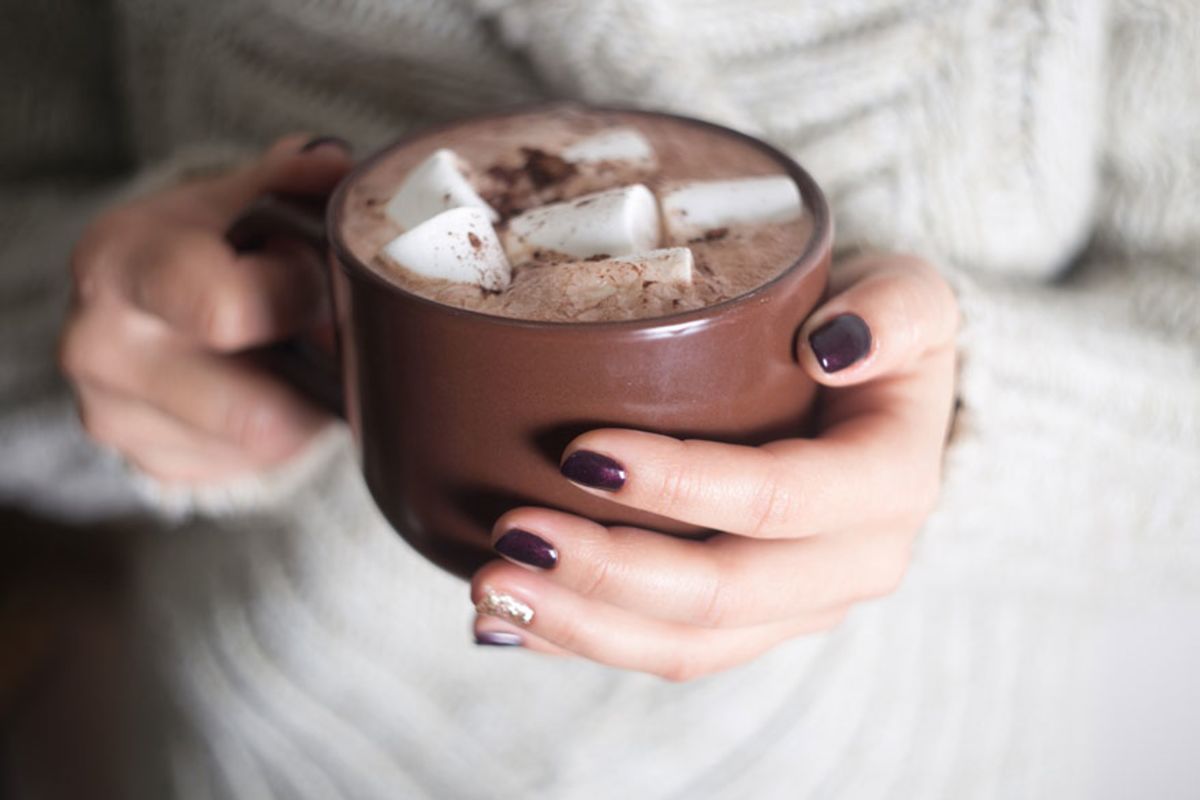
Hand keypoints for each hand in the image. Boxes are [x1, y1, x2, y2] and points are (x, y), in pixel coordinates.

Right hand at [59, 135, 352, 482]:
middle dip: (316, 374)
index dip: (300, 297)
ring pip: (263, 445)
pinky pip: (248, 467)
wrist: (144, 300)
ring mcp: (115, 414)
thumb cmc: (204, 244)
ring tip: (299, 358)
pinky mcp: (148, 461)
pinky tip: (268, 388)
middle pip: (254, 409)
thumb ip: (293, 180)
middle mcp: (99, 345)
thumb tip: (336, 171)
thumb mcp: (239, 197)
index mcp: (120, 262)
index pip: (229, 310)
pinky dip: (278, 434)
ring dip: (304, 407)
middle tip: (330, 337)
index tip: (320, 278)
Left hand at [470, 253, 958, 679]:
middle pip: (721, 596)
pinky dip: (583, 643)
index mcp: (887, 486)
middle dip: (607, 573)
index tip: (580, 450)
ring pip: (686, 646)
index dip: (680, 484)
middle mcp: (852, 566)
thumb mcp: (913, 297)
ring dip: (581, 626)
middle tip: (510, 536)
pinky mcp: (752, 625)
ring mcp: (799, 607)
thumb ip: (894, 311)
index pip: (777, 499)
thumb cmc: (877, 335)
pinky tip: (507, 627)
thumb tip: (832, 349)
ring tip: (489, 591)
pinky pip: (667, 652)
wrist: (881, 399)